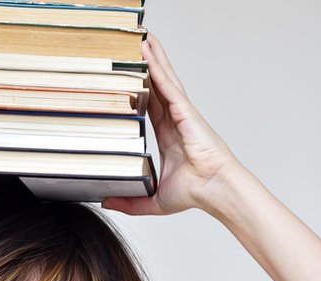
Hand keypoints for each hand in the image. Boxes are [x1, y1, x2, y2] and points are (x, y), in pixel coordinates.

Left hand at [102, 34, 248, 215]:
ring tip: (142, 37)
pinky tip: (148, 52)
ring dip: (153, 58)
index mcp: (169, 134)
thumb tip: (106, 203)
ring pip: (163, 79)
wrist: (214, 189)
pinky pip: (167, 85)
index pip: (150, 105)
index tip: (128, 77)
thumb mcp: (152, 199)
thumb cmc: (194, 192)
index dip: (140, 89)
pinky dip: (157, 67)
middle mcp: (175, 119)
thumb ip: (129, 202)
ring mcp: (181, 112)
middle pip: (157, 86)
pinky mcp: (185, 110)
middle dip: (147, 65)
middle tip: (136, 46)